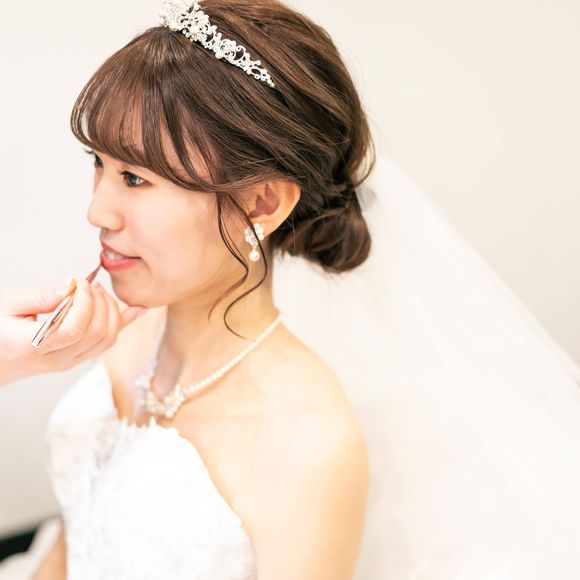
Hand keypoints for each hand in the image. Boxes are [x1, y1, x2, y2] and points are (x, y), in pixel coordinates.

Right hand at [0, 278, 146, 386]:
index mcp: (33, 346)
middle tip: (90, 285)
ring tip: (97, 292)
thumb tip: (72, 285)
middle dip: (100, 303)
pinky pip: (108, 343)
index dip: (84, 304)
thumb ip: (41, 296)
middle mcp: (56, 359)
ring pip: (107, 340)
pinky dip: (124, 323)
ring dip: (110, 310)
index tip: (80, 284)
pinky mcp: (79, 358)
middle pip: (96, 334)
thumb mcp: (9, 305)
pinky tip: (137, 309)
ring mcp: (70, 362)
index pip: (73, 331)